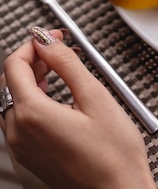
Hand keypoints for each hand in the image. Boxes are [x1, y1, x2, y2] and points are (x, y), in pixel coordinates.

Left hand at [0, 27, 155, 188]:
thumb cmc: (113, 153)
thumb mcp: (94, 96)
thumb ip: (66, 63)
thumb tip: (48, 41)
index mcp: (32, 115)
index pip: (15, 64)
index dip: (34, 43)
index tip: (52, 36)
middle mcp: (19, 133)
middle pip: (9, 81)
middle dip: (32, 58)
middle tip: (58, 47)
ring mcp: (22, 147)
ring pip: (12, 99)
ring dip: (31, 78)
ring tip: (57, 68)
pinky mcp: (30, 155)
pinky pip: (19, 119)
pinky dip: (32, 98)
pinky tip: (53, 93)